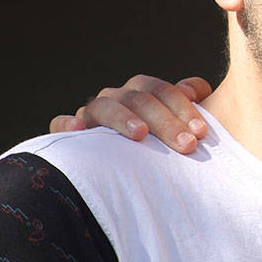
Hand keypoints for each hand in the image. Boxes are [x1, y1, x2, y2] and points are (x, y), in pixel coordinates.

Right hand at [49, 75, 212, 153]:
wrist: (126, 172)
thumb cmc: (162, 146)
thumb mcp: (180, 124)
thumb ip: (191, 103)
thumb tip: (198, 89)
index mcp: (142, 92)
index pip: (162, 90)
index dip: (183, 107)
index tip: (201, 132)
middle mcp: (116, 99)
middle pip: (139, 99)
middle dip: (165, 121)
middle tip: (187, 145)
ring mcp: (91, 115)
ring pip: (104, 106)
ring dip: (124, 118)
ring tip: (141, 134)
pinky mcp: (69, 134)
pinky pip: (60, 124)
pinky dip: (67, 124)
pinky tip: (78, 130)